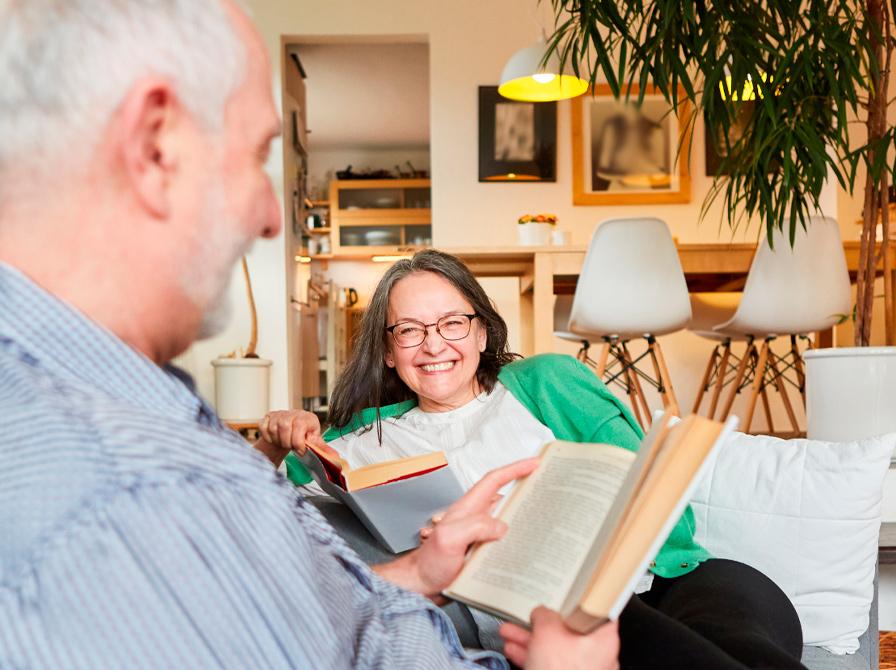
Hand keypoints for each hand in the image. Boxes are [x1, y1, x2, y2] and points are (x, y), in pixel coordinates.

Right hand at [253, 409, 328, 466]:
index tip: (300, 450)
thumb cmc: (303, 436)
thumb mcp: (314, 441)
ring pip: (273, 428)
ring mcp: (279, 414)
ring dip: (278, 440)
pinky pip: (264, 428)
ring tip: (285, 443)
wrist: (291, 432)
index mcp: (307, 418)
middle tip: (291, 447)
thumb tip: (334, 457)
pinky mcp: (267, 417)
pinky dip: (268, 438)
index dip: (298, 442)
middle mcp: (293, 413)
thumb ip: (322, 448)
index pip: (299, 426)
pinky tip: (276, 439)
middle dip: (287, 442)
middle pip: (285, 427)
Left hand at [374, 458, 538, 599]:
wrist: (420, 588)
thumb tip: (502, 526)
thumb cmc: (428, 563)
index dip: (515, 469)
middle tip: (548, 493)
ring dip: (525, 522)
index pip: (494, 480)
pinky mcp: (482, 553)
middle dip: (526, 493)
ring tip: (546, 524)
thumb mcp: (449, 538)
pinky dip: (518, 544)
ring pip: (508, 522)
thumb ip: (475, 526)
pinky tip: (529, 552)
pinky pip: (504, 543)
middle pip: (505, 499)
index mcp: (468, 509)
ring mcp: (479, 536)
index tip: (534, 463)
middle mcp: (476, 519)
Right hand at [500, 608, 618, 669]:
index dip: (580, 598)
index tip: (567, 590)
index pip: (597, 610)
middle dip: (542, 621)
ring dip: (530, 638)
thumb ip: (544, 615)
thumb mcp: (548, 632)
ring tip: (509, 631)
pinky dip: (532, 655)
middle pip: (569, 629)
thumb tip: (541, 612)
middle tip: (528, 613)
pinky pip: (549, 663)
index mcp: (603, 639)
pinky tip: (513, 649)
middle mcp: (597, 655)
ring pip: (555, 647)